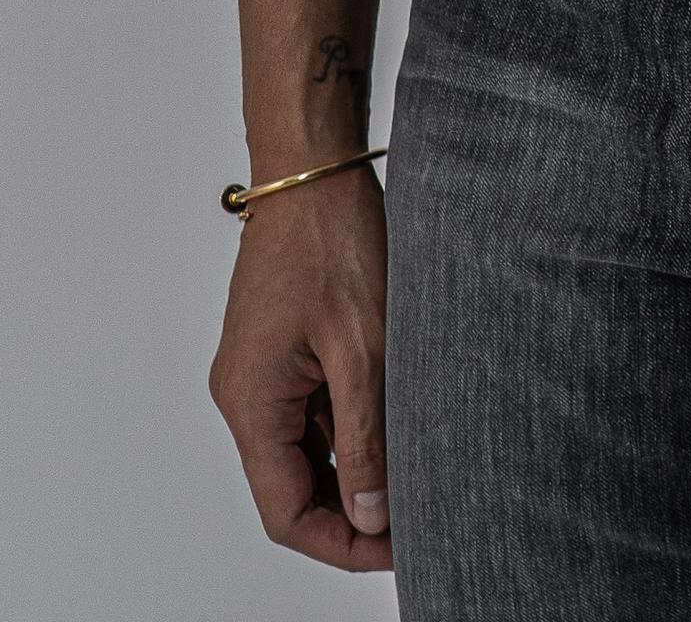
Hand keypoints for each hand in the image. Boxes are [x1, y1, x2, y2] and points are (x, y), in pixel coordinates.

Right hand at [207, 167, 391, 570]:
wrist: (316, 165)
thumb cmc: (333, 239)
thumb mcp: (365, 345)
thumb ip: (367, 435)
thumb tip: (373, 511)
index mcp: (251, 400)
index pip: (286, 510)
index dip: (342, 541)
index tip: (398, 549)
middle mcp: (246, 391)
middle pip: (293, 484)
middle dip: (354, 508)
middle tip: (419, 516)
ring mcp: (264, 367)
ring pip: (308, 445)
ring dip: (358, 462)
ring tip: (420, 467)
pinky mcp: (286, 343)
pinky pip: (315, 405)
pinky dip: (354, 421)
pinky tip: (401, 416)